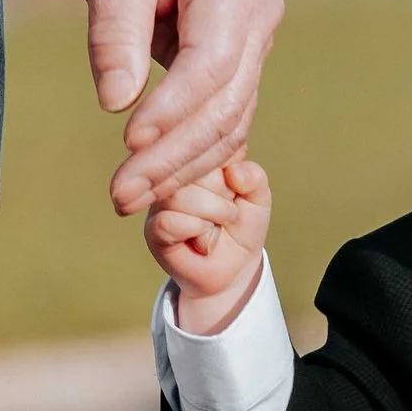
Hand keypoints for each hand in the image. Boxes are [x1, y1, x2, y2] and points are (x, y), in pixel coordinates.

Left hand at [71, 0, 283, 216]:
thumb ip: (114, 29)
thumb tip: (115, 101)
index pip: (212, 63)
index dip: (173, 109)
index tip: (128, 143)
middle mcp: (260, 19)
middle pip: (226, 104)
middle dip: (173, 155)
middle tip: (120, 194)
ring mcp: (258, 47)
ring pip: (231, 123)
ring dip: (181, 167)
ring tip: (128, 198)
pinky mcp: (243, 69)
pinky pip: (226, 122)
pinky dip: (192, 156)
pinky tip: (155, 184)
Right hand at [147, 158, 272, 331]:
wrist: (235, 267)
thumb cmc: (242, 225)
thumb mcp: (258, 197)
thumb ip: (254, 177)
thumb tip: (234, 172)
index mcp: (195, 155)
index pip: (207, 143)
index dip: (230, 169)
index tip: (236, 188)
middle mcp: (172, 173)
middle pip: (192, 167)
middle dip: (223, 194)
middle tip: (228, 211)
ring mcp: (159, 201)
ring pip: (181, 196)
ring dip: (213, 214)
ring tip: (217, 225)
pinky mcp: (153, 229)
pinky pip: (169, 221)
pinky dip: (196, 230)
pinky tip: (202, 238)